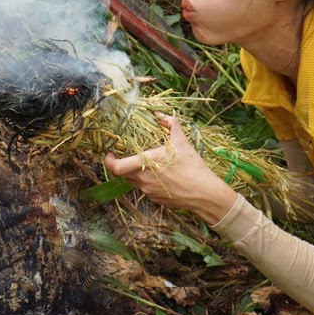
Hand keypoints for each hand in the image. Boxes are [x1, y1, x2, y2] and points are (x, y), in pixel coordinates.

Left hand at [103, 115, 238, 225]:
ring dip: (135, 172)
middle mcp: (143, 180)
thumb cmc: (192, 167)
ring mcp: (148, 191)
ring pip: (133, 181)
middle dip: (122, 164)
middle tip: (127, 156)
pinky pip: (145, 189)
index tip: (110, 154)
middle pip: (123, 174)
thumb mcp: (182, 142)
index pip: (116, 167)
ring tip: (147, 164)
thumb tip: (162, 115)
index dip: (108, 161)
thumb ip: (171, 124)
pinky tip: (161, 176)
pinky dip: (147, 181)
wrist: (204, 194)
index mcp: (146, 164)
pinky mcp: (155, 199)